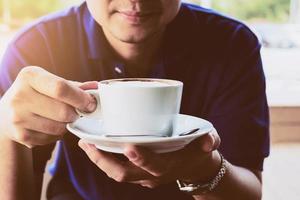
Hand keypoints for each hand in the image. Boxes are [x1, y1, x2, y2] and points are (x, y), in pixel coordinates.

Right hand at [0, 66, 96, 147]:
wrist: (7, 114)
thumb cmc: (37, 94)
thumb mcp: (51, 83)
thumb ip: (75, 86)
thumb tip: (96, 86)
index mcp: (30, 76)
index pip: (61, 88)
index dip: (81, 98)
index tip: (91, 104)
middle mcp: (20, 95)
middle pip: (63, 112)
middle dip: (76, 114)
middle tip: (75, 112)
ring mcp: (17, 117)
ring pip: (59, 127)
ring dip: (66, 125)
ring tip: (60, 118)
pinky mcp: (20, 135)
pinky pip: (51, 138)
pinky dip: (56, 134)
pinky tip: (49, 126)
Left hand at [79, 130, 220, 187]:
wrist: (195, 168)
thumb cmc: (198, 153)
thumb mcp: (209, 142)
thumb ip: (211, 139)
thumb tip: (208, 141)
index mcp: (168, 166)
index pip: (153, 166)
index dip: (141, 158)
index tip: (127, 146)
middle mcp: (152, 175)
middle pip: (124, 174)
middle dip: (104, 161)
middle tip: (88, 144)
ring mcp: (143, 176)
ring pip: (116, 174)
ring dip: (99, 160)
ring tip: (85, 143)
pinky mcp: (138, 173)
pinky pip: (117, 170)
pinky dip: (104, 160)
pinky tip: (95, 146)